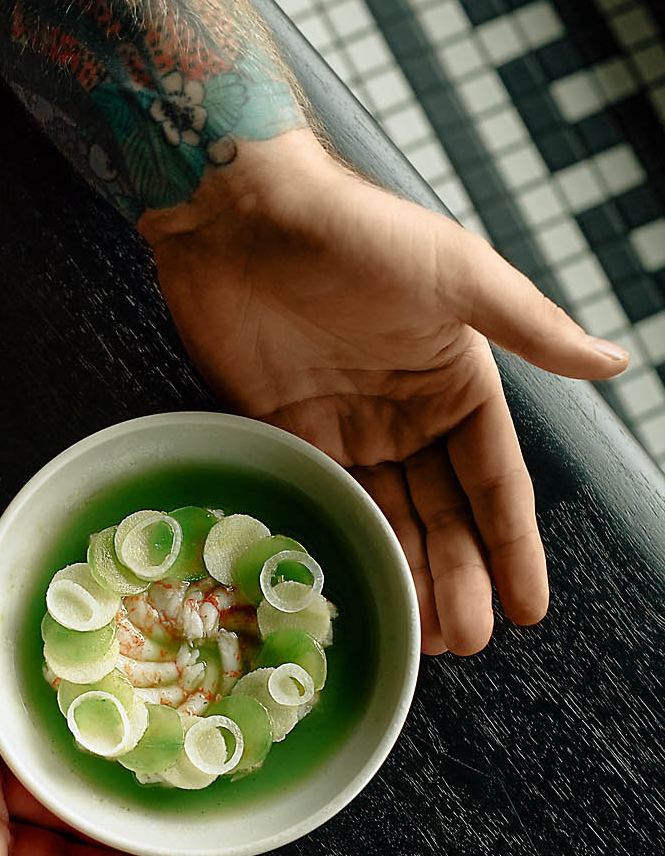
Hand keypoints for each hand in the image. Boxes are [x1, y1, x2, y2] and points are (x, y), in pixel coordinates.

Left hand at [142, 130, 628, 655]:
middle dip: (459, 578)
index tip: (530, 607)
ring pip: (386, 520)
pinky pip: (323, 505)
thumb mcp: (458, 277)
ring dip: (407, 577)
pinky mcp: (285, 435)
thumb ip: (530, 329)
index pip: (495, 481)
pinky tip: (358, 594)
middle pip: (442, 514)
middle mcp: (406, 414)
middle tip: (468, 642)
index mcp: (456, 381)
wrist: (239, 212)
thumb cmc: (356, 234)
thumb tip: (616, 363)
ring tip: (424, 640)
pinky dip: (342, 549)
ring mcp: (345, 428)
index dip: (513, 545)